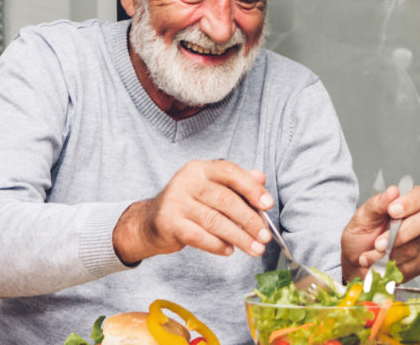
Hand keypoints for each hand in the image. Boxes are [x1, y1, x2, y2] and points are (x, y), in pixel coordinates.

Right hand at [112, 160, 274, 263]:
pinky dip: (217, 245)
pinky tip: (229, 250)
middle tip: (265, 236)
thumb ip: (237, 183)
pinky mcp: (168, 223)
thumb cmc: (190, 204)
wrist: (150, 222)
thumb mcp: (212, 188)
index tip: (268, 204)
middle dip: (250, 221)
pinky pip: (199, 236)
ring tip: (255, 248)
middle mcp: (187, 181)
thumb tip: (262, 177)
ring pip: (215, 221)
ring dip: (239, 237)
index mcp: (201, 168)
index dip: (251, 188)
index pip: (230, 172)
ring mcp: (176, 202)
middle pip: (225, 200)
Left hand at [341, 184, 419, 282]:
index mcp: (407, 204)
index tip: (392, 210)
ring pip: (413, 248)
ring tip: (370, 255)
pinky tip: (379, 264)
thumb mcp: (362, 217)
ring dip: (387, 254)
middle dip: (398, 234)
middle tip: (377, 243)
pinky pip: (410, 266)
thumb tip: (393, 191)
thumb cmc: (360, 237)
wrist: (355, 263)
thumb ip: (377, 204)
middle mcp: (419, 221)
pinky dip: (390, 267)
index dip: (410, 202)